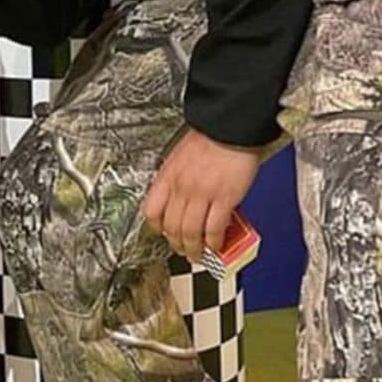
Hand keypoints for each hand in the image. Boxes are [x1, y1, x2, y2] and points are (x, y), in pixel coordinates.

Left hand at [143, 127, 262, 260]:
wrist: (230, 126)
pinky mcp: (223, 198)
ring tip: (199, 254)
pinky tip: (217, 244)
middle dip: (176, 244)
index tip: (163, 233)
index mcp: (168, 175)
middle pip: (171, 227)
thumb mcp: (181, 156)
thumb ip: (178, 178)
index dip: (156, 227)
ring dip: (194, 248)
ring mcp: (201, 194)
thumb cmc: (210, 137)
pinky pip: (214, 228)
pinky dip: (214, 241)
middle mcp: (181, 187)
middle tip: (183, 250)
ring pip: (190, 233)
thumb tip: (181, 197)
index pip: (151, 210)